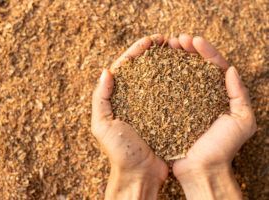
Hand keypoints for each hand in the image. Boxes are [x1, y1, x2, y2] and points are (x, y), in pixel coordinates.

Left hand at [91, 34, 168, 199]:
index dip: (136, 52)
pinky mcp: (166, 115)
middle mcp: (134, 99)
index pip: (126, 68)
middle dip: (152, 53)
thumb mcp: (102, 126)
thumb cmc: (120, 153)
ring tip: (176, 50)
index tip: (149, 41)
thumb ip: (101, 99)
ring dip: (165, 62)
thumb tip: (106, 72)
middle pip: (143, 69)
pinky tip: (184, 71)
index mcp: (118, 99)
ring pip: (158, 78)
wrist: (140, 175)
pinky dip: (176, 80)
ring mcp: (151, 106)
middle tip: (165, 40)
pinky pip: (170, 94)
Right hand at [170, 34, 256, 199]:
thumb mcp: (243, 121)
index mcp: (218, 94)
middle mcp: (200, 95)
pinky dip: (161, 77)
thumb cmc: (223, 148)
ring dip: (173, 59)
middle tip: (176, 40)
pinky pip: (165, 91)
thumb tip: (231, 70)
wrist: (201, 169)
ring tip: (165, 47)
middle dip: (186, 50)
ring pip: (179, 75)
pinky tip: (155, 67)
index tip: (193, 40)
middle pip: (194, 66)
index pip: (213, 66)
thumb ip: (239, 95)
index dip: (205, 51)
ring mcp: (183, 102)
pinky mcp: (169, 110)